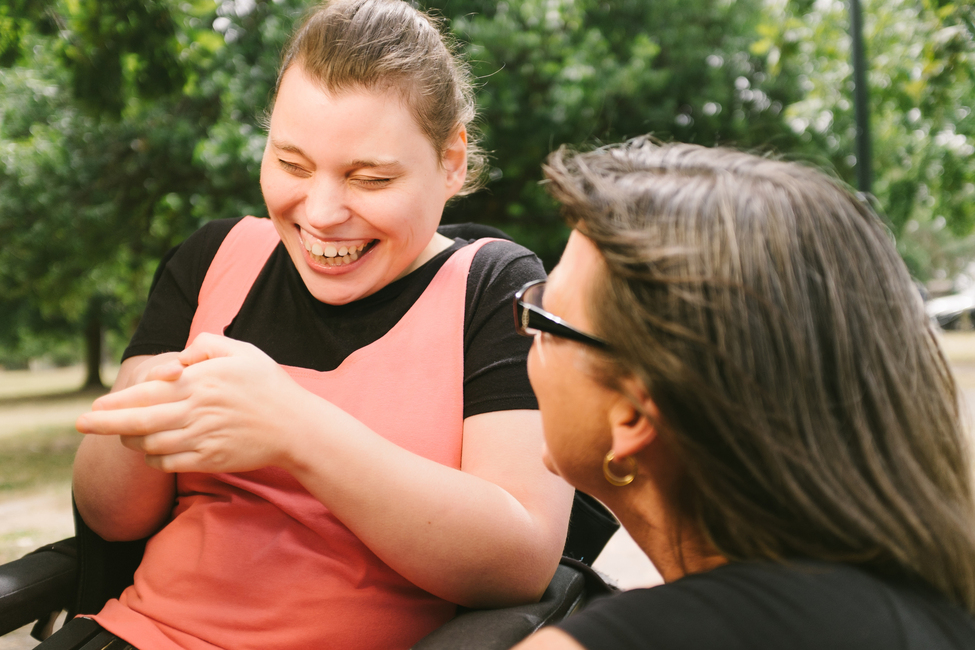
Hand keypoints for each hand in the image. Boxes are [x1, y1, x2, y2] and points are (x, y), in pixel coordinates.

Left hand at [77, 333, 304, 473]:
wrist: (297, 427)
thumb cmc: (268, 385)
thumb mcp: (242, 351)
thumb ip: (204, 345)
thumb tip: (174, 360)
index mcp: (200, 382)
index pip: (147, 393)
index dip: (115, 402)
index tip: (94, 406)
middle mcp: (196, 410)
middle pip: (138, 421)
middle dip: (103, 424)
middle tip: (80, 424)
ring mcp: (202, 438)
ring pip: (150, 444)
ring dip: (130, 441)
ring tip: (122, 434)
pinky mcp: (209, 460)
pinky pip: (168, 463)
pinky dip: (153, 459)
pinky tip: (151, 451)